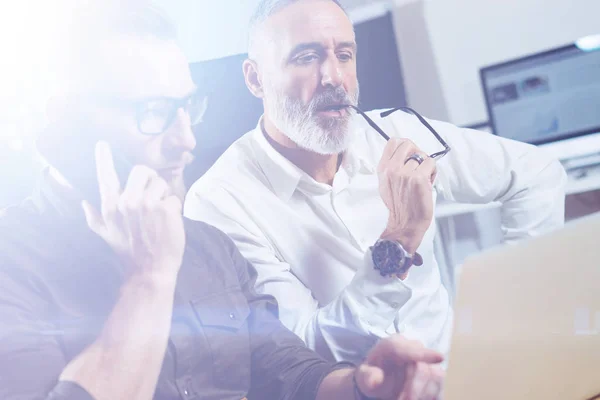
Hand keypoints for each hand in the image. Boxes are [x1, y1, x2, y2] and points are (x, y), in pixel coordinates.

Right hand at [82, 141, 184, 280]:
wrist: (150, 270)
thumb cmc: (129, 252)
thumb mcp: (105, 234)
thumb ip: (94, 216)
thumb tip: (82, 202)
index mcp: (111, 206)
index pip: (106, 177)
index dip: (104, 159)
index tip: (102, 144)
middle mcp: (127, 202)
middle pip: (142, 170)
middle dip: (151, 180)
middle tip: (153, 196)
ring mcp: (148, 204)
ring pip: (162, 183)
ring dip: (164, 196)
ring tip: (160, 214)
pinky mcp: (166, 209)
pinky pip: (175, 198)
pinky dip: (175, 209)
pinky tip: (169, 223)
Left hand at [355, 335, 444, 399]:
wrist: (381, 376)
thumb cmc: (372, 374)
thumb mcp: (364, 376)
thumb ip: (367, 376)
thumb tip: (375, 379)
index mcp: (392, 345)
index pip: (408, 348)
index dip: (423, 353)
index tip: (439, 358)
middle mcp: (412, 347)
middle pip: (422, 368)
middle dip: (414, 389)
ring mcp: (425, 359)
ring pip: (436, 376)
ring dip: (424, 394)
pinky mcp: (433, 372)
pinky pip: (440, 384)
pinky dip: (430, 395)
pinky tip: (418, 399)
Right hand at [378, 138, 436, 253]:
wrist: (405, 224)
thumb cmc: (399, 206)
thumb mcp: (385, 184)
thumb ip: (391, 167)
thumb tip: (402, 154)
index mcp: (383, 169)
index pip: (393, 142)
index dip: (405, 146)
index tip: (410, 155)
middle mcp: (392, 169)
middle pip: (409, 144)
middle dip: (417, 153)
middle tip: (419, 167)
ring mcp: (405, 173)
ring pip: (422, 156)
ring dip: (426, 166)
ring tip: (423, 180)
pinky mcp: (419, 179)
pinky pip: (431, 163)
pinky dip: (433, 172)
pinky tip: (428, 183)